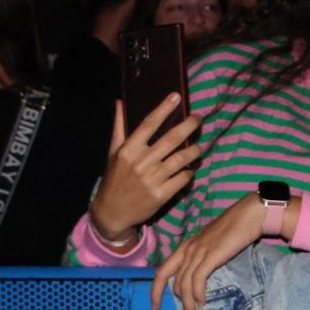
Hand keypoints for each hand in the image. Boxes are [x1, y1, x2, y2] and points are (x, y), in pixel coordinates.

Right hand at [90, 95, 201, 243]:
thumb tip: (120, 101)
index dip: (164, 108)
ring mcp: (152, 180)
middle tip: (198, 118)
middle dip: (189, 126)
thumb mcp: (113, 153)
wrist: (112, 213)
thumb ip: (119, 127)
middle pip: (172, 139)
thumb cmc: (115, 178)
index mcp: (128, 150)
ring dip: (194, 150)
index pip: (149, 124)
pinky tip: (189, 169)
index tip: (176, 96)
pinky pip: (183, 178)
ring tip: (198, 146)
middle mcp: (141, 163)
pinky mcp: (161, 195)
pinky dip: (190, 172)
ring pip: (182, 159)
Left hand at [151, 192, 263, 309]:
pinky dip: (197, 294)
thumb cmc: (234, 228)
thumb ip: (204, 257)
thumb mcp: (212, 244)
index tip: (155, 307)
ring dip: (188, 304)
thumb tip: (202, 277)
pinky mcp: (210, 256)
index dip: (155, 291)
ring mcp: (197, 252)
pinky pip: (197, 280)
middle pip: (169, 280)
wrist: (248, 214)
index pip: (162, 271)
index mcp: (185, 246)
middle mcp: (187, 249)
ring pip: (183, 284)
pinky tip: (203, 302)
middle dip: (174, 302)